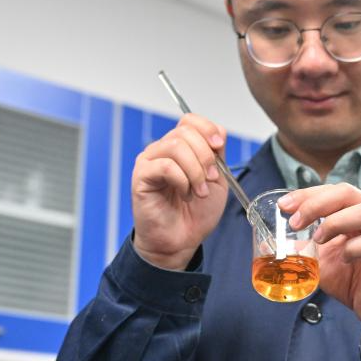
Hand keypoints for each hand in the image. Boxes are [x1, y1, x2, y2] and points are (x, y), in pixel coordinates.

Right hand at [131, 114, 228, 269]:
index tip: (219, 146)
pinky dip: (182, 180)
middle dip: (206, 156)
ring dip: (195, 170)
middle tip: (210, 180)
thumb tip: (218, 133)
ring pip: (176, 146)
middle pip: (186, 131)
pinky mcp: (141, 176)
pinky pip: (165, 165)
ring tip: (199, 191)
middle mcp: (163, 150)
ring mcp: (150, 161)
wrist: (182, 240)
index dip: (207, 129)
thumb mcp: (217, 179)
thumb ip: (217, 155)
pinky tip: (184, 194)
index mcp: (181, 147)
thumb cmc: (195, 212)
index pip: (190, 120)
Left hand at [280, 183, 360, 348]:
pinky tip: (343, 258)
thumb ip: (302, 250)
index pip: (333, 191)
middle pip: (348, 193)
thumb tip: (270, 245)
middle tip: (295, 222)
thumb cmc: (354, 280)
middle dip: (317, 203)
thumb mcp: (322, 262)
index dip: (308, 194)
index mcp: (357, 214)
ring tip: (318, 238)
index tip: (284, 205)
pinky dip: (354, 247)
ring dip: (336, 222)